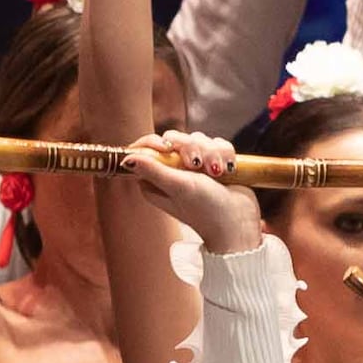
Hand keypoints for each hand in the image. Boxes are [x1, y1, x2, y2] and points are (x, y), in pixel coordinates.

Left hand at [122, 126, 263, 254]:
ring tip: (217, 173)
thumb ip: (152, 170)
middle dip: (191, 147)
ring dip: (212, 153)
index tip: (167, 147)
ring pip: (199, 139)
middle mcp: (174, 172)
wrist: (238, 223)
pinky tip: (228, 170)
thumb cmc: (206, 210)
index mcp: (156, 180)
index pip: (146, 149)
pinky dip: (224, 154)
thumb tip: (124, 158)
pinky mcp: (215, 164)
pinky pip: (217, 144)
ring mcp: (195, 167)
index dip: (155, 142)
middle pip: (175, 139)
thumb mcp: (177, 187)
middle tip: (197, 165)